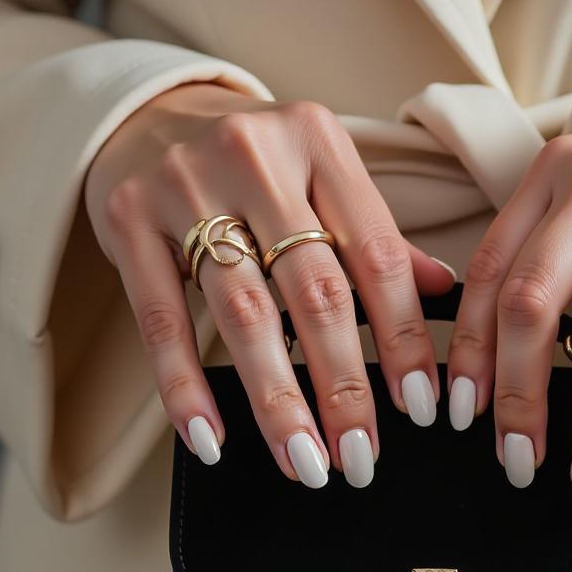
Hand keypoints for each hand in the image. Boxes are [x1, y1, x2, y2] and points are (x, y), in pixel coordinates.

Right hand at [84, 82, 454, 487]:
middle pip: (314, 291)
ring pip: (244, 314)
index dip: (402, 337)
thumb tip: (443, 292)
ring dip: (277, 400)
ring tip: (304, 461)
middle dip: (344, 386)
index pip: (376, 255)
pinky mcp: (128, 219)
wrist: (149, 111)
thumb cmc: (254, 159)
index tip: (421, 404)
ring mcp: (184, 185)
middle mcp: (254, 156)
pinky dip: (187, 387)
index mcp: (318, 141)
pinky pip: (161, 320)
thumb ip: (376, 233)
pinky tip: (212, 437)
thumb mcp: (320, 174)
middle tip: (361, 455)